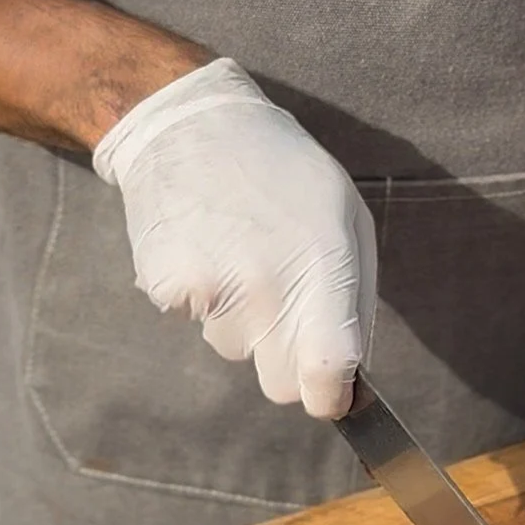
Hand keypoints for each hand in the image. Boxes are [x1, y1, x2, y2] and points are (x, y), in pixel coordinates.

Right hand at [93, 58, 375, 417]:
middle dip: (287, 361)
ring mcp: (212, 289)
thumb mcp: (346, 217)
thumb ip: (356, 299)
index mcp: (323, 266)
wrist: (192, 126)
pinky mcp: (168, 286)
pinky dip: (202, 299)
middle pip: (279, 385)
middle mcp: (268, 285)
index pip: (327, 372)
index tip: (331, 396)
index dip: (331, 398)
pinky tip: (207, 249)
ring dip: (242, 320)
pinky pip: (194, 324)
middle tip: (283, 300)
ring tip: (240, 253)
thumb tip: (352, 375)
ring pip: (235, 351)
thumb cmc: (285, 174)